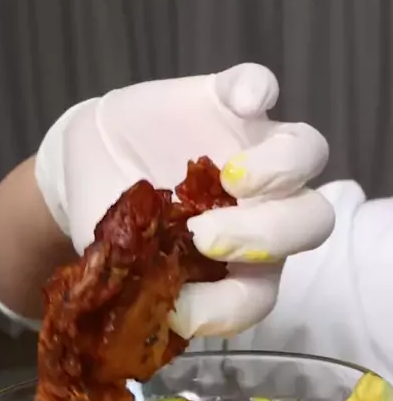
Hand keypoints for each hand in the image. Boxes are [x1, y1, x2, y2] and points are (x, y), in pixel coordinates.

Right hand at [62, 63, 333, 337]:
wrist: (90, 165)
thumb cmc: (117, 224)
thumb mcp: (124, 265)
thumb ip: (145, 288)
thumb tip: (163, 315)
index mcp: (242, 264)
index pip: (258, 295)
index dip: (227, 308)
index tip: (178, 305)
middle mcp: (264, 209)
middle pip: (311, 223)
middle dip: (268, 236)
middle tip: (205, 235)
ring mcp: (253, 151)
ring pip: (308, 153)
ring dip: (281, 169)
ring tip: (231, 177)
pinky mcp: (227, 102)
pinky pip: (256, 84)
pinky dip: (253, 90)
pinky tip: (238, 102)